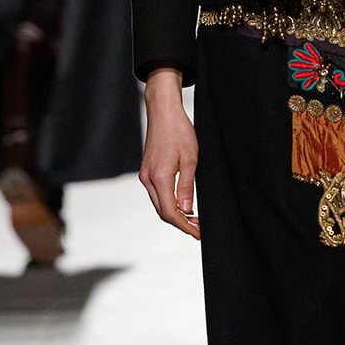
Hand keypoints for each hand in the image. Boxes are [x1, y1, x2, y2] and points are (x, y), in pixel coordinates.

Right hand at [139, 67, 200, 238]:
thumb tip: (186, 211)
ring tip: (194, 219)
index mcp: (159, 177)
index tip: (199, 233)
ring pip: (159, 204)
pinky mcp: (146, 171)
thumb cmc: (179, 130)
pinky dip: (169, 204)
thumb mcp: (191, 159)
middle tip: (200, 229)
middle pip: (163, 212)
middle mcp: (147, 179)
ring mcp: (145, 176)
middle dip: (181, 224)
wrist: (163, 111)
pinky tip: (182, 205)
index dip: (185, 226)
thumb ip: (187, 187)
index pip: (170, 212)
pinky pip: (157, 194)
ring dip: (175, 215)